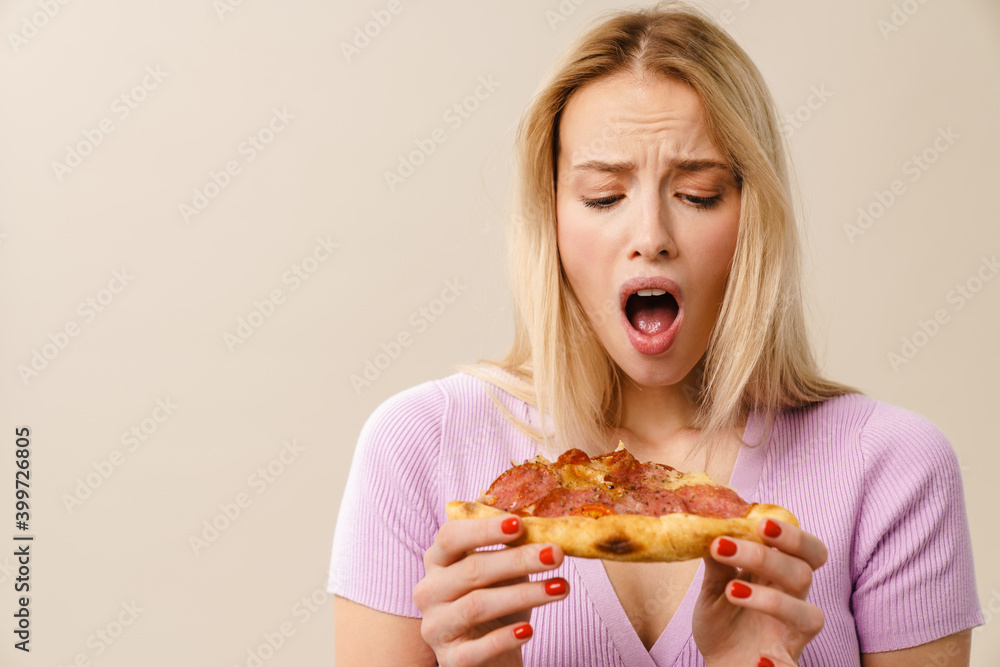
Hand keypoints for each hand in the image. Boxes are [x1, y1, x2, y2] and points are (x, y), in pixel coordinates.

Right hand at [412, 515, 569, 666]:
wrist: (490, 653)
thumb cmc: (495, 601)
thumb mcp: (501, 569)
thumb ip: (510, 543)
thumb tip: (542, 517)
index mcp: (437, 560)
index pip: (451, 536)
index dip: (484, 529)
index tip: (520, 523)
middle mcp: (429, 590)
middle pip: (471, 569)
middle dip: (518, 560)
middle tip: (556, 554)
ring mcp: (435, 626)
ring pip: (477, 606)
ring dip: (524, 594)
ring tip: (560, 587)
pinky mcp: (450, 658)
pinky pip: (476, 649)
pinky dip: (504, 638)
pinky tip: (528, 630)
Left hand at [692, 518, 828, 666]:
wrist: (719, 662)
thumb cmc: (722, 623)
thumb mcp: (713, 588)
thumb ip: (717, 561)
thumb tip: (707, 525)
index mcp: (779, 578)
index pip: (804, 550)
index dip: (792, 535)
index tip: (759, 522)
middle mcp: (793, 602)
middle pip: (803, 574)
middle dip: (769, 558)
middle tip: (729, 545)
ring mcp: (791, 635)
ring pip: (807, 615)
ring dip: (771, 601)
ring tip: (732, 590)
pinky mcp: (783, 664)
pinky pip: (791, 666)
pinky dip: (777, 664)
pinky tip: (759, 659)